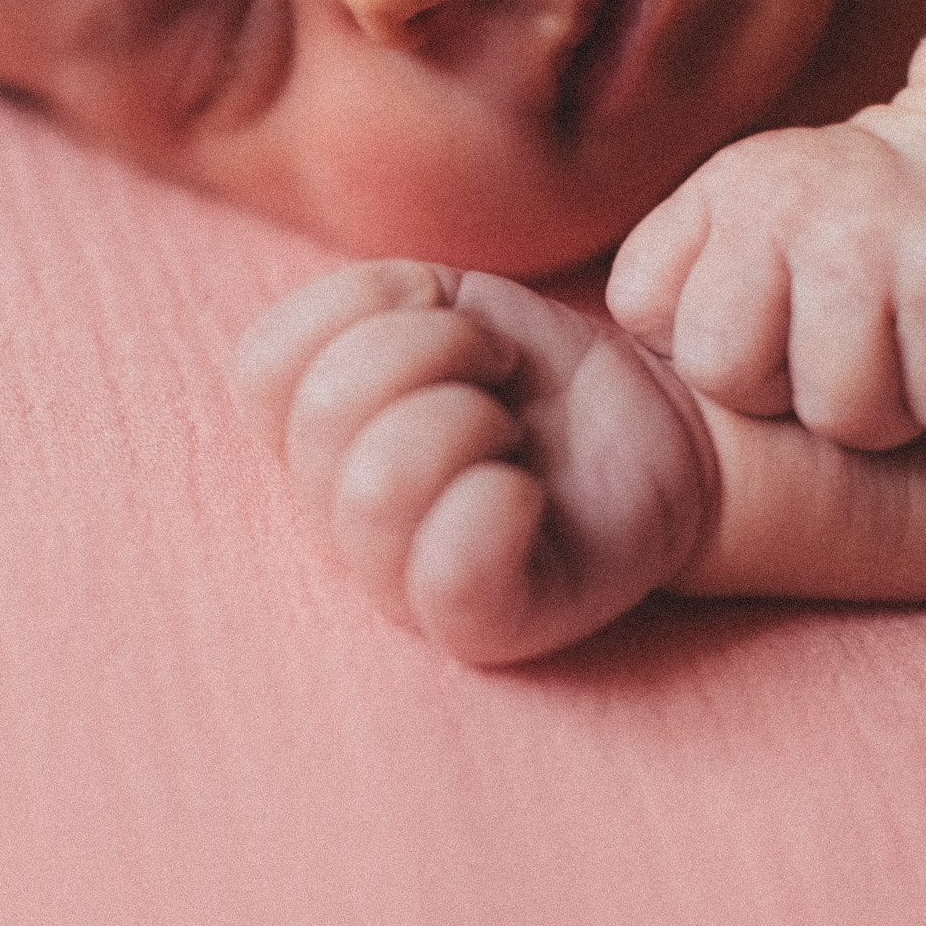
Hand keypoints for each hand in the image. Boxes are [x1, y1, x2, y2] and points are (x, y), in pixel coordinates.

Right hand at [234, 262, 716, 663]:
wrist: (660, 433)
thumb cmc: (537, 374)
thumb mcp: (448, 304)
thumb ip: (375, 300)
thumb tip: (392, 301)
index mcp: (311, 439)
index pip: (264, 368)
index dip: (361, 307)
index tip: (443, 315)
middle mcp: (338, 521)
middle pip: (324, 412)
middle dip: (435, 350)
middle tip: (500, 372)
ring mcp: (403, 584)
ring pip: (377, 485)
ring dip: (469, 417)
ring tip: (515, 432)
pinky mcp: (485, 626)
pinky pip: (451, 577)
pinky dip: (496, 508)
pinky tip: (529, 492)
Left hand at [607, 108, 925, 449]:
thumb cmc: (867, 221)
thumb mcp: (754, 212)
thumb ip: (685, 279)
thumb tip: (609, 395)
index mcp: (724, 192)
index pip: (645, 315)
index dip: (711, 344)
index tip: (771, 311)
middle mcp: (785, 205)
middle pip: (730, 380)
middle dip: (792, 392)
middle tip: (847, 338)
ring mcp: (874, 241)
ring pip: (843, 413)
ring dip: (891, 404)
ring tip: (910, 337)